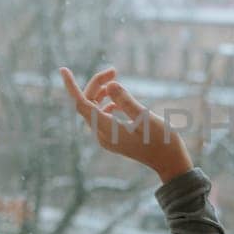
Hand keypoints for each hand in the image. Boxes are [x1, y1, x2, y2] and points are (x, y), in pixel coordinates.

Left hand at [58, 65, 193, 182]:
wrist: (170, 164)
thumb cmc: (163, 142)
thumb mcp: (146, 118)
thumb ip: (126, 101)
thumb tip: (109, 84)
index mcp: (107, 131)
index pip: (82, 105)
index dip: (72, 87)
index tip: (63, 69)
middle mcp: (102, 135)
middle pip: (87, 104)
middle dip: (96, 85)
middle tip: (114, 70)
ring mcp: (107, 138)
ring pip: (93, 110)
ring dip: (100, 93)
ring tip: (115, 79)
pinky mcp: (113, 138)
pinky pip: (101, 116)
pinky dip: (106, 103)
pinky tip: (119, 100)